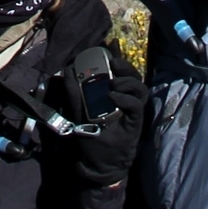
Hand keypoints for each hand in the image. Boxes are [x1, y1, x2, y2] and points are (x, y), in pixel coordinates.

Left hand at [62, 61, 147, 187]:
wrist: (99, 163)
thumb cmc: (91, 138)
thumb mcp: (78, 112)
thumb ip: (75, 93)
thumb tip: (68, 71)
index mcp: (115, 94)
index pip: (119, 71)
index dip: (117, 56)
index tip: (109, 45)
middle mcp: (126, 99)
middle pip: (133, 75)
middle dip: (124, 65)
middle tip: (112, 61)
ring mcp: (132, 110)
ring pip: (139, 87)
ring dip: (127, 80)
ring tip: (111, 83)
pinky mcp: (136, 121)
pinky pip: (136, 106)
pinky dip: (126, 99)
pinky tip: (113, 97)